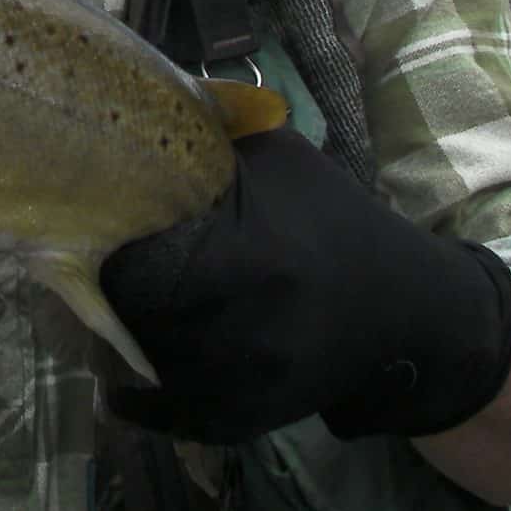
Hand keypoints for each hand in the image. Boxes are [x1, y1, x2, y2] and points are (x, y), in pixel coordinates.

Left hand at [99, 126, 510, 444]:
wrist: (407, 307)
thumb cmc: (332, 217)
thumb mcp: (280, 158)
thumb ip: (210, 127)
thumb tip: (136, 92)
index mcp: (252, 254)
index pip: (140, 263)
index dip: (114, 250)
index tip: (104, 230)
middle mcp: (252, 325)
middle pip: (141, 317)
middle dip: (121, 295)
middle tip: (102, 272)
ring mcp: (255, 380)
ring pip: (156, 367)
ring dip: (130, 344)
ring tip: (114, 315)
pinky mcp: (259, 417)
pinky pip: (183, 419)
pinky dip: (149, 407)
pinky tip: (122, 389)